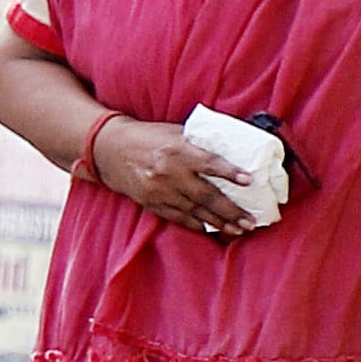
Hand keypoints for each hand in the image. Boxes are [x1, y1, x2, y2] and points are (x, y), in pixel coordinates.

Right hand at [93, 116, 258, 239]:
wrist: (109, 149)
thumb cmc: (148, 137)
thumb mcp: (174, 132)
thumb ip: (198, 143)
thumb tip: (230, 150)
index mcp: (177, 150)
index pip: (209, 162)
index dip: (230, 172)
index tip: (249, 180)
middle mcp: (169, 173)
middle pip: (206, 195)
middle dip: (231, 210)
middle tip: (251, 221)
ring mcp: (159, 191)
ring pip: (195, 211)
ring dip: (219, 222)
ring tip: (239, 229)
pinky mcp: (151, 203)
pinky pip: (178, 217)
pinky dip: (196, 225)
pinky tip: (211, 229)